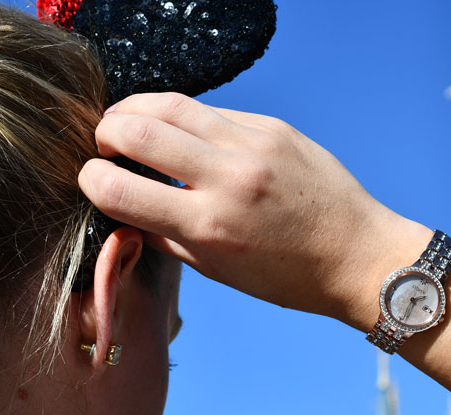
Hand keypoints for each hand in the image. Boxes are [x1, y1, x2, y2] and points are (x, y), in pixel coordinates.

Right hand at [78, 93, 430, 328]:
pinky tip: (188, 136)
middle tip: (106, 144)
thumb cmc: (292, 276)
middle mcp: (229, 178)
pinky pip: (215, 110)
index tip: (92, 180)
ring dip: (137, 111)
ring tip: (133, 126)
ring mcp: (255, 145)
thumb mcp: (221, 271)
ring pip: (171, 104)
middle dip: (105, 132)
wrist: (361, 255)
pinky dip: (189, 120)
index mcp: (209, 225)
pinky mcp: (275, 128)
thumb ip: (167, 237)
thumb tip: (125, 209)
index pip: (115, 187)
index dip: (89, 180)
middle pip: (135, 128)